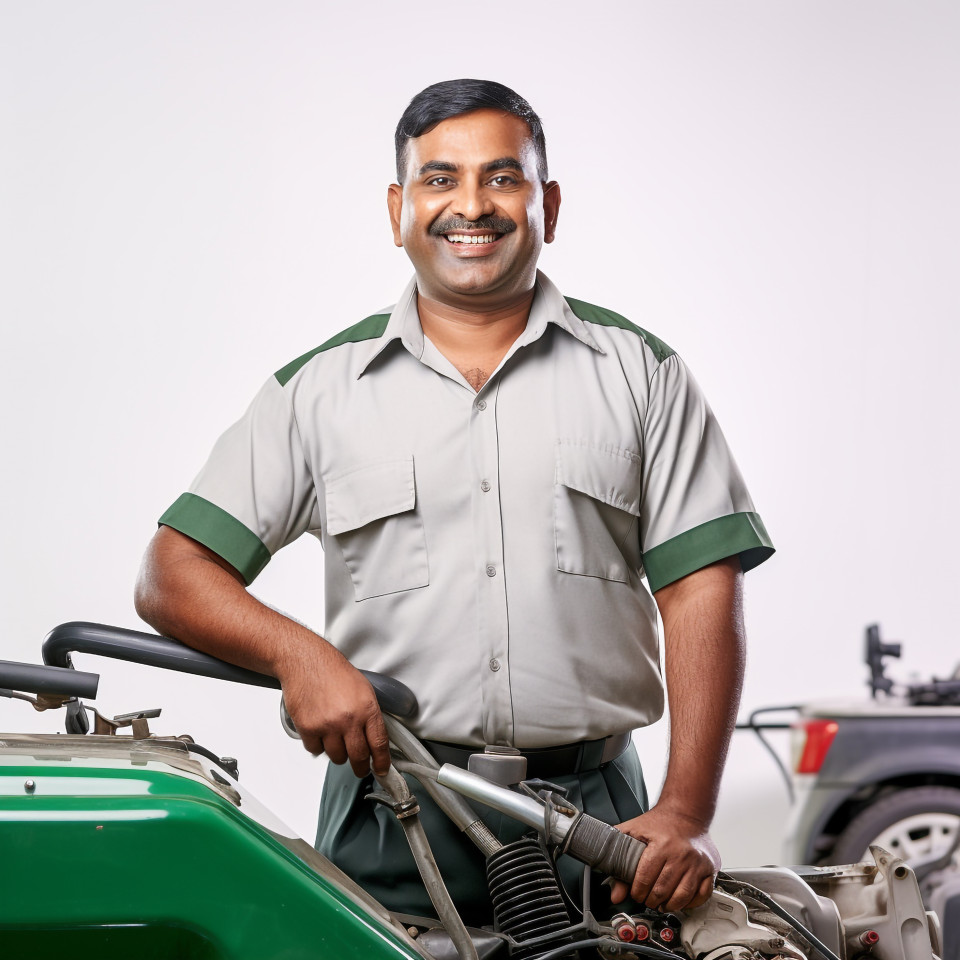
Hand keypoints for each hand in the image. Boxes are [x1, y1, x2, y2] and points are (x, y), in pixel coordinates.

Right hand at [278, 646, 390, 777]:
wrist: (305, 661)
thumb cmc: (333, 672)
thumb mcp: (363, 689)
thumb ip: (370, 714)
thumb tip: (375, 739)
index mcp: (367, 708)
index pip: (379, 743)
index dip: (382, 762)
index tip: (381, 770)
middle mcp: (348, 719)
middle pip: (358, 757)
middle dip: (360, 766)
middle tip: (360, 767)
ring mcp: (328, 725)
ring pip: (337, 757)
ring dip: (338, 753)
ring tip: (336, 738)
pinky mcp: (308, 728)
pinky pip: (316, 750)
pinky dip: (318, 745)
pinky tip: (319, 731)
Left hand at [609, 805, 718, 911]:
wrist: (686, 813)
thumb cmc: (659, 823)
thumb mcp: (634, 832)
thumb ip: (620, 859)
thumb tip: (615, 893)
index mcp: (662, 845)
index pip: (645, 879)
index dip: (637, 891)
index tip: (635, 893)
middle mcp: (682, 854)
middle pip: (662, 891)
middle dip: (650, 900)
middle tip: (647, 899)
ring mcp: (698, 863)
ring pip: (681, 897)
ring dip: (668, 905)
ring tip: (661, 903)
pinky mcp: (710, 868)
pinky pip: (702, 895)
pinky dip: (690, 903)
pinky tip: (680, 900)